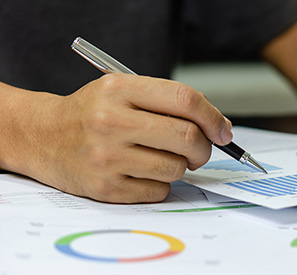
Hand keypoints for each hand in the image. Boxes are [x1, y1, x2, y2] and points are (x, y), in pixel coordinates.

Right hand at [5, 74, 231, 202]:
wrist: (43, 136)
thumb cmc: (92, 113)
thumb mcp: (122, 90)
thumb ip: (167, 103)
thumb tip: (218, 127)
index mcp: (119, 89)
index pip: (184, 99)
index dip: (213, 117)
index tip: (222, 130)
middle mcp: (111, 121)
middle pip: (187, 137)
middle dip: (204, 148)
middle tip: (199, 150)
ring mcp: (107, 157)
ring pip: (176, 168)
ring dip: (180, 167)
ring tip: (161, 158)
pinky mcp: (105, 188)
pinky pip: (158, 191)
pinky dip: (160, 184)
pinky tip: (142, 172)